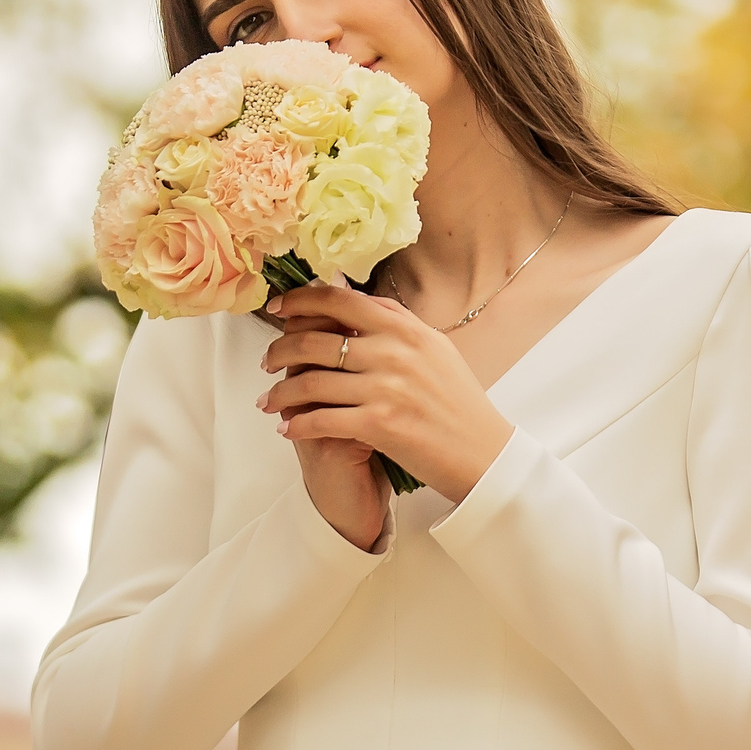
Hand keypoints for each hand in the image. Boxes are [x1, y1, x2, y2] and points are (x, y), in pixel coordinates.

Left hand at [257, 284, 515, 512]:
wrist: (484, 452)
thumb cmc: (458, 402)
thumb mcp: (434, 348)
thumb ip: (394, 321)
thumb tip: (351, 297)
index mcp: (405, 328)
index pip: (339, 300)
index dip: (299, 301)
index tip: (277, 308)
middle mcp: (394, 351)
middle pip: (315, 341)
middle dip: (279, 351)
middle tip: (267, 362)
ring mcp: (386, 387)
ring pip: (310, 383)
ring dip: (280, 394)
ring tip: (268, 401)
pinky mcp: (380, 424)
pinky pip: (321, 420)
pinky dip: (297, 425)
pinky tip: (287, 429)